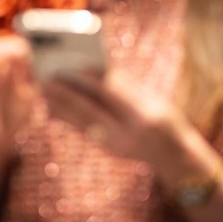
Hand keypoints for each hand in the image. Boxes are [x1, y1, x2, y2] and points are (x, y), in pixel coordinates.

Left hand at [42, 70, 184, 160]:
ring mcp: (117, 144)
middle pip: (92, 110)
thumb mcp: (155, 100)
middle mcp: (129, 132)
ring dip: (61, 105)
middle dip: (68, 94)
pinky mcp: (109, 149)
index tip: (73, 65)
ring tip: (45, 89)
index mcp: (145, 115)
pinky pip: (83, 131)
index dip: (92, 79)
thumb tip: (94, 68)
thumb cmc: (166, 120)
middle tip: (48, 78)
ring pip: (82, 122)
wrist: (177, 156)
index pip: (113, 94)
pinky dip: (67, 118)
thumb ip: (126, 86)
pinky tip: (53, 107)